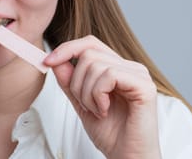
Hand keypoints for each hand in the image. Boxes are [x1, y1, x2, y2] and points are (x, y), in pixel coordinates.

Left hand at [43, 35, 161, 158]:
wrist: (127, 158)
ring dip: (87, 93)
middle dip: (76, 81)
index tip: (47, 62)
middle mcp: (130, 67)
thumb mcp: (82, 104)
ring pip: (96, 64)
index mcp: (118, 68)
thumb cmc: (111, 134)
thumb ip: (70, 82)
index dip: (67, 48)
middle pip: (89, 53)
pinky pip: (110, 75)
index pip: (90, 44)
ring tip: (97, 111)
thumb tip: (56, 60)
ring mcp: (139, 74)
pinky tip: (104, 110)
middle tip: (85, 105)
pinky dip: (98, 95)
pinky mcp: (144, 86)